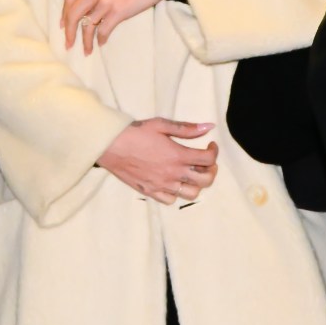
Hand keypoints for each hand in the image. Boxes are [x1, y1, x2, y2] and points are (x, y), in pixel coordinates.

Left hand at [61, 0, 174, 53]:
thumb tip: (89, 3)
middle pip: (73, 13)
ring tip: (86, 50)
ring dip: (85, 41)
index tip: (63, 24)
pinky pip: (103, 29)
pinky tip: (102, 43)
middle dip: (69, 31)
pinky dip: (101, 39)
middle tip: (68, 43)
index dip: (64, 13)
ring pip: (87, 25)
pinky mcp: (118, 11)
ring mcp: (106, 0)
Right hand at [97, 118, 217, 203]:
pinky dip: (177, 192)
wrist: (111, 145)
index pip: (208, 159)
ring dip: (197, 183)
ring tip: (192, 172)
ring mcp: (163, 185)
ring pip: (192, 193)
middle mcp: (173, 174)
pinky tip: (174, 181)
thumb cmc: (135, 132)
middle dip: (211, 169)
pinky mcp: (151, 192)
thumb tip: (209, 127)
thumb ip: (186, 128)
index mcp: (178, 155)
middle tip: (206, 161)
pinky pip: (172, 199)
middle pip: (205, 180)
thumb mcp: (161, 125)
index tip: (210, 145)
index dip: (214, 152)